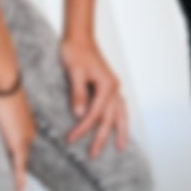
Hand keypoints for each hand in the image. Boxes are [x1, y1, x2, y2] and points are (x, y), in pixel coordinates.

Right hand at [0, 89, 34, 190]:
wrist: (3, 82)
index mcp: (24, 125)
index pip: (19, 150)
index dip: (14, 163)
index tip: (11, 176)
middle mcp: (28, 133)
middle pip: (20, 159)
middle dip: (15, 174)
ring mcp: (25, 138)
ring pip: (20, 164)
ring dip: (14, 179)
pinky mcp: (19, 142)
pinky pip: (19, 166)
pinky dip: (18, 180)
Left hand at [60, 36, 128, 158]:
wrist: (79, 35)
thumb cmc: (75, 50)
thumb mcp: (74, 71)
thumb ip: (77, 93)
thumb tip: (80, 114)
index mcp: (106, 84)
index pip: (94, 113)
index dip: (82, 128)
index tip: (70, 138)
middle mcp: (113, 87)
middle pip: (110, 117)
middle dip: (102, 137)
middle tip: (93, 154)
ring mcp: (113, 86)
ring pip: (120, 112)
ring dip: (120, 130)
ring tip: (121, 146)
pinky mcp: (108, 85)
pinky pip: (117, 105)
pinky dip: (119, 117)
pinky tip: (117, 124)